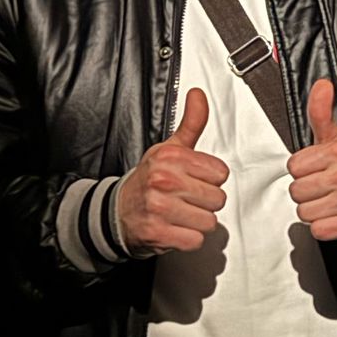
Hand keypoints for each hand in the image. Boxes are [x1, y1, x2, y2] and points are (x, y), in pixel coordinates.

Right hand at [115, 88, 228, 252]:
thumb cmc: (147, 180)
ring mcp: (160, 207)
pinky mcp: (158, 232)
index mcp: (170, 158)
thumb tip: (198, 95)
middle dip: (205, 202)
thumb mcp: (168, 149)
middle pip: (218, 198)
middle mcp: (163, 181)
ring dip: (197, 222)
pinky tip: (175, 228)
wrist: (116, 211)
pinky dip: (188, 239)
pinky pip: (195, 240)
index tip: (194, 179)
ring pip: (209, 221)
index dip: (210, 179)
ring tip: (180, 214)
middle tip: (185, 199)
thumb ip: (191, 123)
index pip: (220, 173)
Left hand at [288, 79, 336, 242]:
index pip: (294, 166)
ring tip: (331, 204)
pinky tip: (336, 218)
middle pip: (297, 191)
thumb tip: (322, 85)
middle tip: (325, 190)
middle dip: (308, 194)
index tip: (319, 171)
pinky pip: (319, 229)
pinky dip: (325, 227)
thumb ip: (322, 113)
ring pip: (306, 212)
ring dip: (315, 212)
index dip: (303, 172)